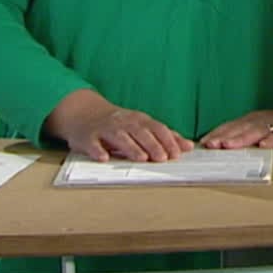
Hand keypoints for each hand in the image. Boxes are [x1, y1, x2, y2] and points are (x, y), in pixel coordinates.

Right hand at [44, 90, 192, 162]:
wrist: (84, 114)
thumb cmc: (119, 124)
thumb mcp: (142, 126)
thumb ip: (165, 136)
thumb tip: (188, 146)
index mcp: (139, 121)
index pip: (157, 129)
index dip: (167, 140)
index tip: (177, 153)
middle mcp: (124, 123)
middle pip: (140, 133)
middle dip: (152, 145)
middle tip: (162, 158)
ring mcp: (106, 129)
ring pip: (120, 137)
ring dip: (131, 148)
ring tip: (141, 158)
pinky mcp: (88, 137)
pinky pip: (93, 144)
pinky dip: (98, 150)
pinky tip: (104, 158)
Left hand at [199, 106, 272, 149]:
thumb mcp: (259, 127)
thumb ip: (243, 134)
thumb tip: (220, 145)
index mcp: (251, 120)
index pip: (229, 126)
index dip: (216, 134)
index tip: (202, 143)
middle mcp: (260, 120)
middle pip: (239, 129)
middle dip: (223, 136)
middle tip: (210, 145)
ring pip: (256, 131)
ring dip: (241, 138)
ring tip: (228, 146)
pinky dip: (272, 140)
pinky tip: (264, 146)